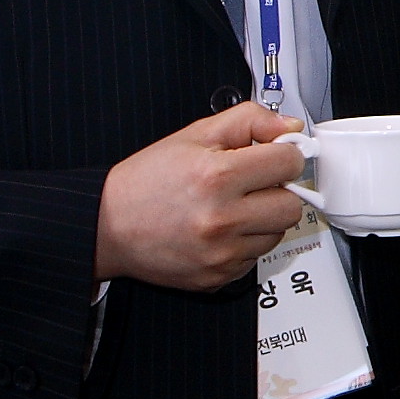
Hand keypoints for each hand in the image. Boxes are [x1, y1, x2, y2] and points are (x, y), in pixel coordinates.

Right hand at [91, 102, 307, 290]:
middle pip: (292, 206)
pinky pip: (255, 258)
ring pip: (277, 234)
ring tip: (230, 207)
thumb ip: (248, 121)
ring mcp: (222, 254)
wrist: (107, 226)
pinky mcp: (219, 277)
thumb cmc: (146, 181)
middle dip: (278, 190)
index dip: (283, 154)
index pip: (289, 163)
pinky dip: (244, 243)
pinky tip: (219, 230)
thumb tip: (290, 127)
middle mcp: (222, 219)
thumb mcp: (194, 135)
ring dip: (262, 219)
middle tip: (254, 184)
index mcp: (218, 176)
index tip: (274, 155)